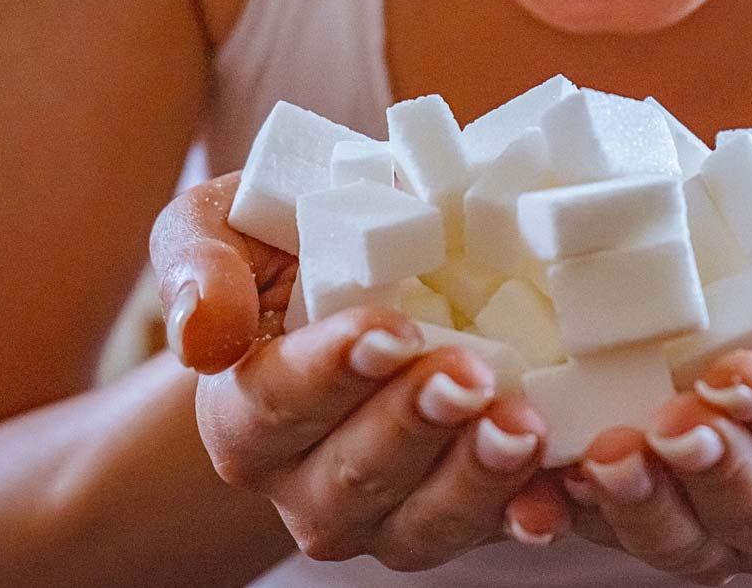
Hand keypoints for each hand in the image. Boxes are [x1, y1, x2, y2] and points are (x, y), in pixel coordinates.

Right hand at [150, 173, 569, 567]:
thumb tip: (203, 336)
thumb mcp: (225, 221)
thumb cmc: (294, 237)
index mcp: (244, 411)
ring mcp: (386, 509)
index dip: (331, 373)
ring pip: (421, 522)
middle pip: (351, 476)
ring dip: (474, 479)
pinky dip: (526, 514)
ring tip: (520, 427)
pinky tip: (554, 497)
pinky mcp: (459, 510)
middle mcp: (305, 478)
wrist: (370, 258)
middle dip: (414, 426)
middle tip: (469, 375)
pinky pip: (491, 530)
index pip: (274, 405)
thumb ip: (197, 262)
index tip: (390, 332)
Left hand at [563, 179, 751, 583]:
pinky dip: (574, 516)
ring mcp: (720, 513)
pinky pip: (612, 528)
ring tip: (602, 460)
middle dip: (714, 473)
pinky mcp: (649, 502)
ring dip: (643, 509)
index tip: (736, 375)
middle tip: (669, 423)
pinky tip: (541, 491)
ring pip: (690, 543)